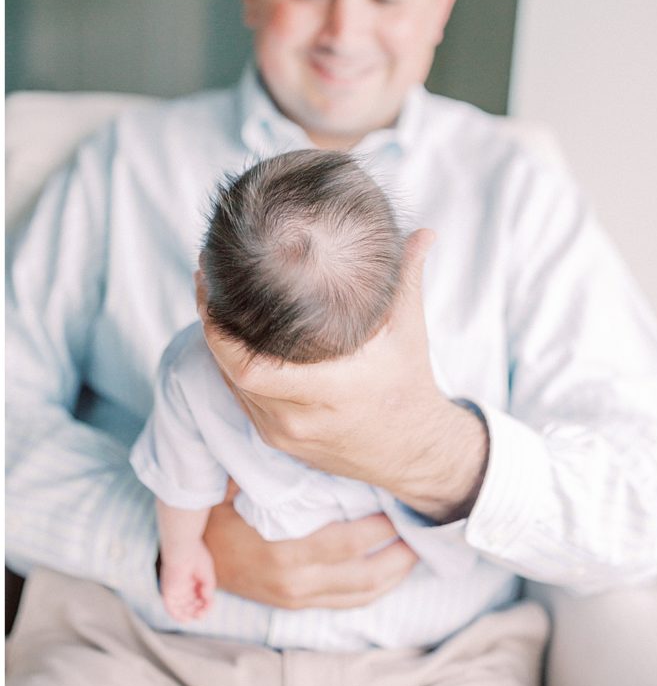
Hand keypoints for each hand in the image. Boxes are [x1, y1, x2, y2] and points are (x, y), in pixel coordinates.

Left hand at [159, 540, 215, 621]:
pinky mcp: (168, 591)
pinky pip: (171, 607)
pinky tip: (186, 620)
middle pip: (191, 603)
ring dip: (189, 614)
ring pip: (182, 607)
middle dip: (198, 609)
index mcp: (194, 578)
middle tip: (202, 613)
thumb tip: (206, 599)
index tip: (209, 603)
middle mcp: (184, 584)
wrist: (182, 550)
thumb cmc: (196, 557)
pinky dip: (177, 615)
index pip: (199, 595)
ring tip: (197, 616)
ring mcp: (176, 588)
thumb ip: (208, 588)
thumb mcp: (207, 574)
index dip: (205, 602)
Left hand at [197, 230, 487, 520]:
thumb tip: (423, 233)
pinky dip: (229, 367)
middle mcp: (300, 418)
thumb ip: (409, 279)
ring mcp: (285, 433)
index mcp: (332, 390)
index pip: (252, 367)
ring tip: (209, 298)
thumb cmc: (409, 386)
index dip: (221, 330)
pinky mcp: (277, 440)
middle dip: (210, 324)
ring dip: (215, 344)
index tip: (214, 285)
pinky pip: (241, 400)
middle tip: (204, 278)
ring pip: (230, 386)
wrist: (414, 453)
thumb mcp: (410, 332)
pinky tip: (225, 337)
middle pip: (231, 372)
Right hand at [204, 481, 417, 608]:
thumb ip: (273, 469)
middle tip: (424, 526)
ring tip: (418, 545)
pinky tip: (394, 567)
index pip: (345, 543)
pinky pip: (349, 602)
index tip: (400, 501)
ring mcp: (298, 596)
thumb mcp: (238, 484)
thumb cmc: (220, 510)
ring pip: (362, 593)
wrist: (194, 554)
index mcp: (283, 551)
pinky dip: (378, 587)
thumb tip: (311, 437)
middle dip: (400, 552)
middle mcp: (295, 580)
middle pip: (364, 574)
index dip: (379, 527)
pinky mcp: (298, 604)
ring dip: (396, 572)